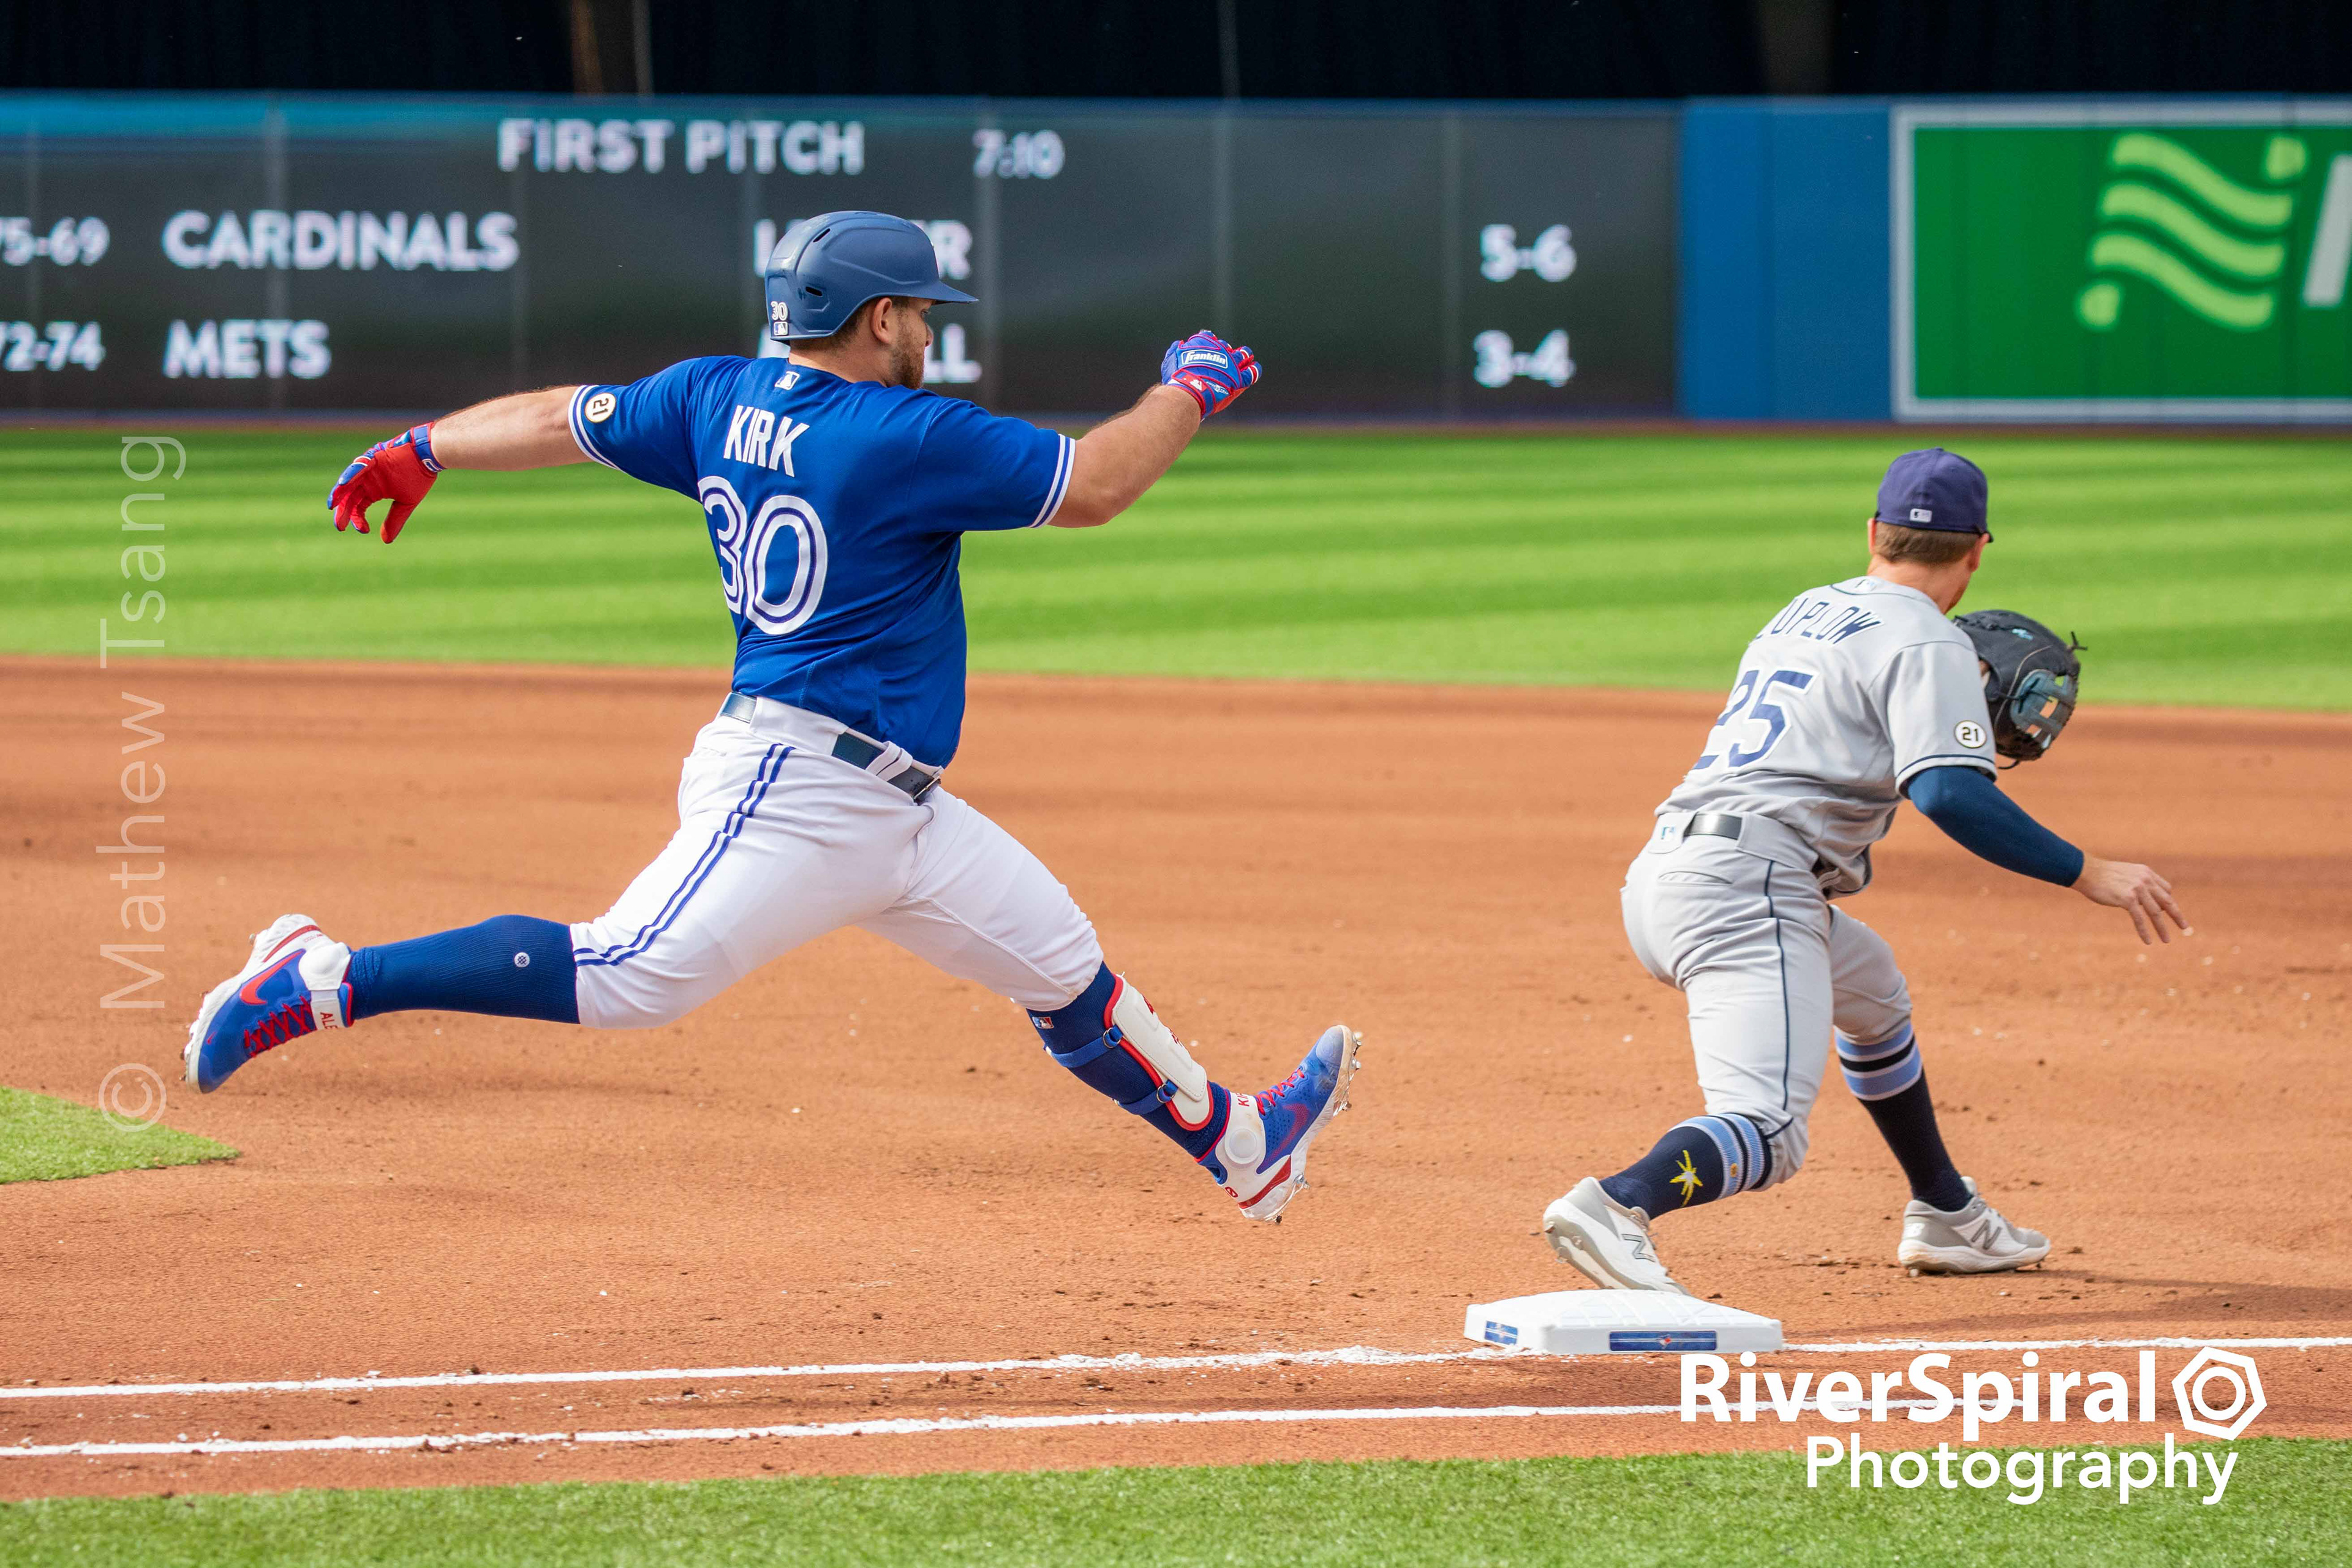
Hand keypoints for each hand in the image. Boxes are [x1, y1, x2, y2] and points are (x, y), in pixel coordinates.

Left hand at [329, 424, 439, 542]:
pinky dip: (350, 474)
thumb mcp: (406, 504)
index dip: (357, 519)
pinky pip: (358, 466)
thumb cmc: (418, 478)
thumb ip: (394, 520)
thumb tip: (385, 540)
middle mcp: (368, 481)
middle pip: (349, 497)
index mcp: (374, 491)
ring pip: (348, 482)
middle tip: (339, 526)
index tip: (364, 530)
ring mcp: (368, 470)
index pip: (359, 507)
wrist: (428, 457)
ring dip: (339, 493)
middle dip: (343, 512)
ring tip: (332, 505)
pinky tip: (342, 484)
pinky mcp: (372, 459)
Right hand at [1159, 330, 1260, 416]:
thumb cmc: (1178, 378)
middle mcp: (1219, 349)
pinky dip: (1254, 369)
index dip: (1209, 342)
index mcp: (1203, 343)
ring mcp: (1231, 363)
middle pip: (1226, 346)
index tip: (1208, 346)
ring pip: (1243, 354)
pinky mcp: (1239, 378)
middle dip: (1226, 350)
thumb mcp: (1171, 361)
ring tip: (1246, 357)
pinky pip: (1252, 372)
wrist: (1190, 390)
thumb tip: (1179, 344)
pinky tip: (1255, 368)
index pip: (1208, 337)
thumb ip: (1175, 351)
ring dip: (1244, 355)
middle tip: (1225, 357)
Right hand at [2073, 854, 2189, 944]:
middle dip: (2177, 915)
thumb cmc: (2101, 874)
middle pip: (2167, 901)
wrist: (2085, 871)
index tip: (2169, 911)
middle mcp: (2145, 880)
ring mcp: (2137, 889)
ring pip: (2155, 912)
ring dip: (2162, 928)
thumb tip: (2140, 896)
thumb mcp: (2125, 874)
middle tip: (2185, 927)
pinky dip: (2144, 931)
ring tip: (2166, 940)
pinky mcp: (2127, 899)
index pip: (2165, 889)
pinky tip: (2148, 940)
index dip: (2168, 901)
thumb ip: (2136, 882)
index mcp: (2146, 873)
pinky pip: (2139, 918)